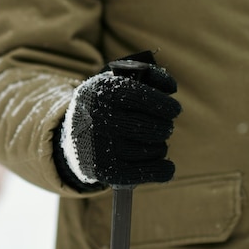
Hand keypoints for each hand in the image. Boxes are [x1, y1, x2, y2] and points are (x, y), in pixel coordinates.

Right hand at [58, 61, 180, 188]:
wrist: (74, 133)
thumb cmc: (105, 104)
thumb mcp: (116, 82)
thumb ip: (145, 75)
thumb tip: (171, 87)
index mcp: (101, 92)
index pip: (142, 97)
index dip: (164, 104)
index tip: (174, 109)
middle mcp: (98, 118)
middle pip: (152, 127)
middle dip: (164, 127)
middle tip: (163, 127)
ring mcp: (100, 145)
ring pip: (152, 149)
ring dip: (160, 146)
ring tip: (151, 142)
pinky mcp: (103, 169)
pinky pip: (144, 172)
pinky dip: (161, 170)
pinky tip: (166, 167)